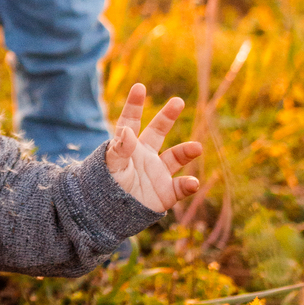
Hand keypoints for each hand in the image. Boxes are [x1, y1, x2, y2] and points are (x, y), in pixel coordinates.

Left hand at [105, 85, 201, 212]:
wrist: (109, 217)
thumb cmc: (106, 188)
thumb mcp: (110, 166)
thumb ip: (119, 149)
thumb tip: (127, 130)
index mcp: (127, 147)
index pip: (131, 122)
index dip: (134, 105)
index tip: (139, 87)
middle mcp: (144, 155)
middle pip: (158, 132)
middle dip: (167, 116)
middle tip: (178, 101)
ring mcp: (156, 173)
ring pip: (176, 157)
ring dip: (187, 152)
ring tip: (197, 147)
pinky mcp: (165, 192)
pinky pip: (181, 187)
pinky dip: (188, 185)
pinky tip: (192, 183)